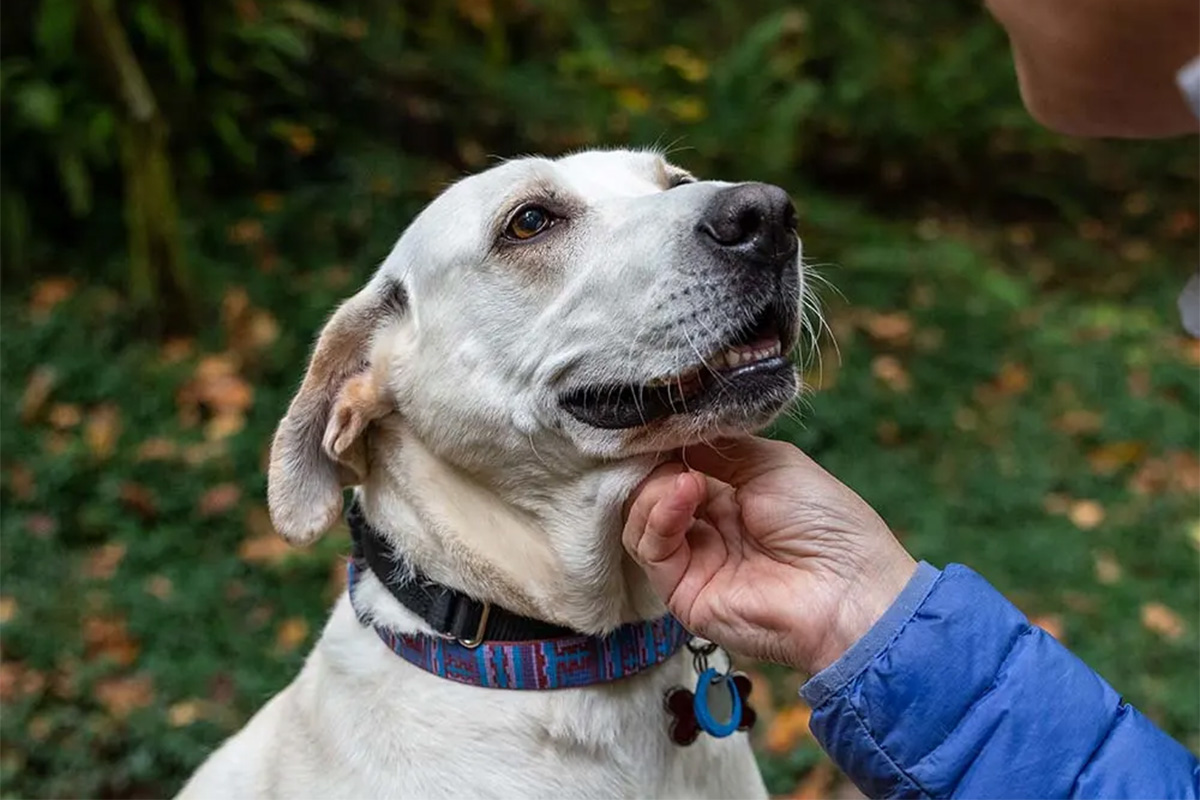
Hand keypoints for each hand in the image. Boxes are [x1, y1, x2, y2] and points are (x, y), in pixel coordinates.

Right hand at [623, 437, 915, 673]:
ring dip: (656, 489)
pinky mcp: (682, 592)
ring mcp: (692, 561)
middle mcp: (706, 529)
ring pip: (640, 520)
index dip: (663, 445)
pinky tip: (686, 493)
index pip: (675, 466)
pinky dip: (659, 516)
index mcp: (729, 497)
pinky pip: (650, 550)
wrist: (848, 590)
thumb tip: (670, 428)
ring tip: (686, 478)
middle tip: (665, 448)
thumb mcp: (770, 463)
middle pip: (650, 492)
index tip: (653, 421)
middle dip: (654, 464)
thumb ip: (717, 447)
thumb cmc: (825, 522)